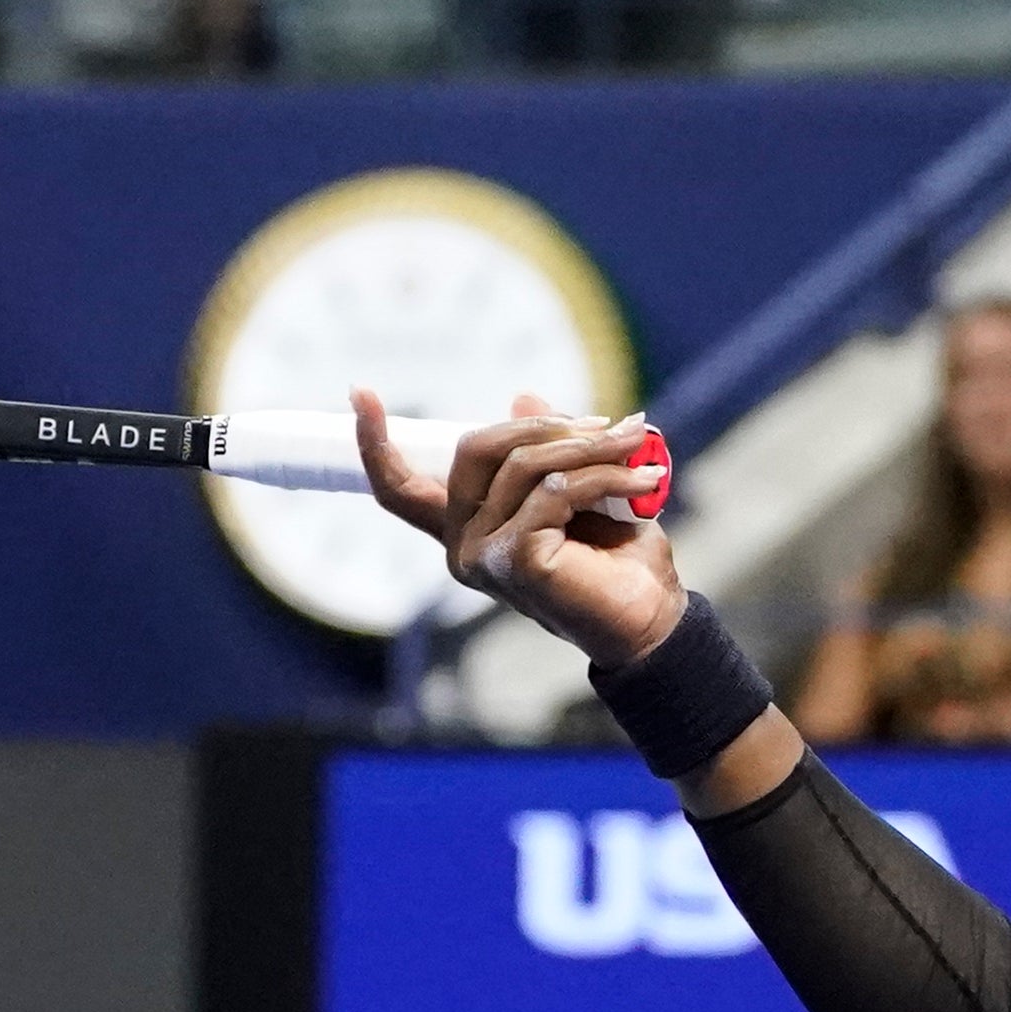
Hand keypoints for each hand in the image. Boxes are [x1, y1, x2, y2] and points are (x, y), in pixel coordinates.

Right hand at [357, 391, 675, 670]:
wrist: (651, 618)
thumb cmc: (616, 558)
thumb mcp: (580, 489)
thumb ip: (545, 450)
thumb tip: (522, 396)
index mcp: (466, 527)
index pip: (400, 489)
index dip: (374, 444)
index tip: (359, 393)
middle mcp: (461, 545)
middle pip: (473, 448)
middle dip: (541, 425)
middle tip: (606, 425)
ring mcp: (482, 556)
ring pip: (523, 465)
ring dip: (589, 448)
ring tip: (636, 446)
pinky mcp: (513, 560)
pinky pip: (556, 491)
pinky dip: (605, 478)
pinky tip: (643, 482)